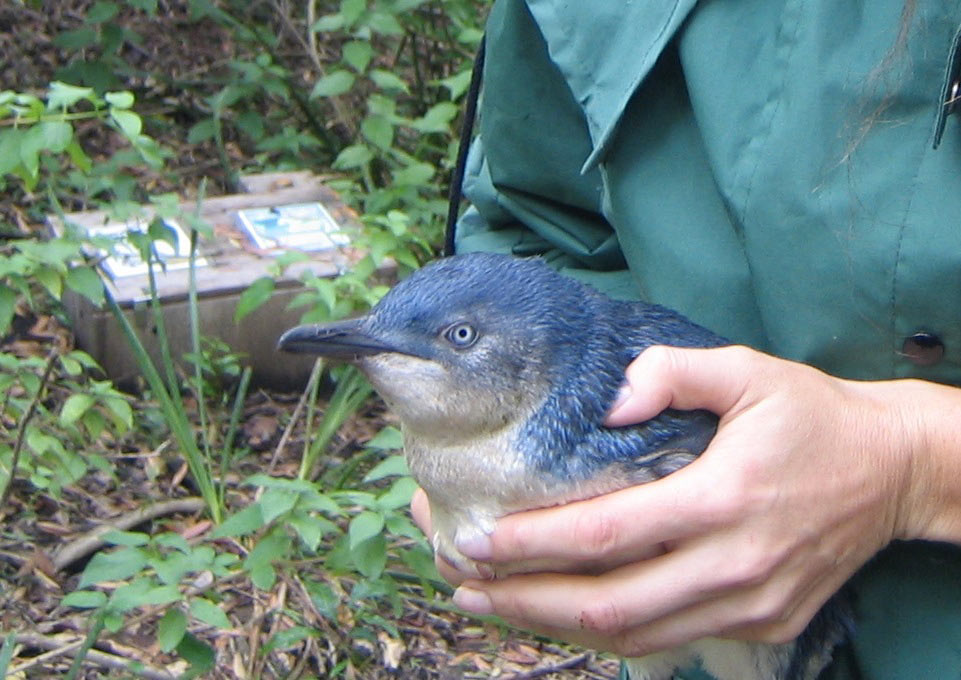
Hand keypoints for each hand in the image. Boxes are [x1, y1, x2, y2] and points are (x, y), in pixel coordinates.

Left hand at [411, 345, 957, 657]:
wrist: (893, 470)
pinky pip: (667, 641)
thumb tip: (605, 404)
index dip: (536, 544)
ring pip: (634, 637)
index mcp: (726, 499)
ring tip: (492, 605)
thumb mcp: (748, 370)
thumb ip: (672, 373)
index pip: (610, 536)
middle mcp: (735, 566)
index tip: (477, 540)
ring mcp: (751, 605)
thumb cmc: (813, 415)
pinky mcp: (763, 624)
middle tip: (461, 580)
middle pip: (609, 605)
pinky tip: (562, 616)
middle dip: (525, 599)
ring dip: (555, 626)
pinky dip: (607, 634)